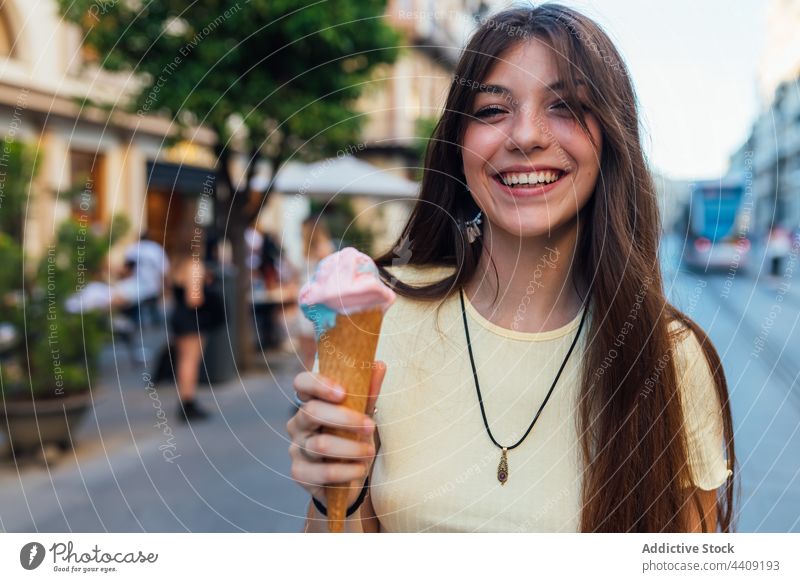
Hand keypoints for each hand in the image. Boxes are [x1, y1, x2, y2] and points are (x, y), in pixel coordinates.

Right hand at [287, 361, 385, 507]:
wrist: (347, 474)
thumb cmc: (351, 436)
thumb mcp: (362, 412)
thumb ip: (368, 391)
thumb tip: (379, 365)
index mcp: (311, 401)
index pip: (302, 383)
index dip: (318, 384)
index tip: (342, 392)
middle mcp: (298, 423)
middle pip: (311, 412)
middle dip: (345, 419)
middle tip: (370, 426)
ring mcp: (296, 448)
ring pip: (320, 444)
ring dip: (351, 448)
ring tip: (369, 451)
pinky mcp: (300, 473)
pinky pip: (322, 472)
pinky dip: (346, 471)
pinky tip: (359, 469)